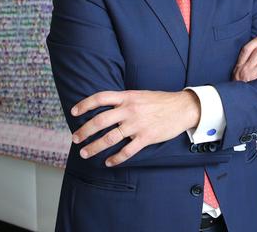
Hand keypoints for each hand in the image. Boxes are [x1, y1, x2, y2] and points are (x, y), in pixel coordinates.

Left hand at [71, 89, 199, 166]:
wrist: (182, 107)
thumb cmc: (160, 101)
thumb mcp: (139, 95)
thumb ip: (123, 100)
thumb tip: (106, 107)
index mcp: (126, 97)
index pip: (100, 98)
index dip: (85, 105)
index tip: (74, 113)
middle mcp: (129, 110)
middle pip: (100, 120)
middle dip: (85, 131)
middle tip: (75, 139)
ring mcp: (137, 124)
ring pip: (110, 138)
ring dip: (95, 147)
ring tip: (85, 153)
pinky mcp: (146, 137)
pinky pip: (127, 151)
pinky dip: (116, 159)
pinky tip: (109, 162)